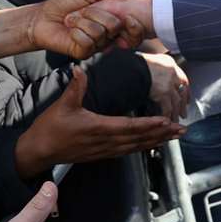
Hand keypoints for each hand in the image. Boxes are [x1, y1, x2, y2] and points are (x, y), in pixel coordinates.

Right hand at [14, 69, 183, 177]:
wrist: (39, 151)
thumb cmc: (50, 128)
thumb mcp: (62, 105)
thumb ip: (75, 87)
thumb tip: (80, 68)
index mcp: (97, 128)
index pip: (129, 127)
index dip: (148, 124)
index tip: (165, 121)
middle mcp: (105, 142)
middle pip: (139, 139)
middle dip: (161, 134)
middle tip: (181, 129)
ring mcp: (104, 150)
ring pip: (136, 147)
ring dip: (157, 141)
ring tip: (174, 137)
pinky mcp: (102, 154)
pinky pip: (128, 151)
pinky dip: (143, 147)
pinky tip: (153, 144)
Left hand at [28, 0, 150, 57]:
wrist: (43, 17)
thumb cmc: (64, 3)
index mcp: (110, 20)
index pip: (131, 28)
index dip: (134, 26)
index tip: (130, 18)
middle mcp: (106, 34)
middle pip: (115, 26)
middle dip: (96, 13)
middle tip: (83, 11)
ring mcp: (95, 45)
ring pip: (100, 33)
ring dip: (82, 21)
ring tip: (72, 20)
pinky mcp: (84, 52)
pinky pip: (87, 42)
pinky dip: (76, 32)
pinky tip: (70, 31)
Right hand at [141, 52, 190, 120]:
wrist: (131, 67)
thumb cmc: (135, 64)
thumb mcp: (149, 61)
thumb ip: (155, 68)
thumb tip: (154, 75)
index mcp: (168, 62)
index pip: (181, 76)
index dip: (184, 88)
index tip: (185, 96)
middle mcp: (172, 72)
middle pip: (182, 90)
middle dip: (183, 103)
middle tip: (183, 112)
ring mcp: (169, 83)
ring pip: (176, 101)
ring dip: (176, 112)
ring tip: (175, 120)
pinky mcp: (163, 93)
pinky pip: (167, 108)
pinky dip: (167, 115)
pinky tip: (166, 120)